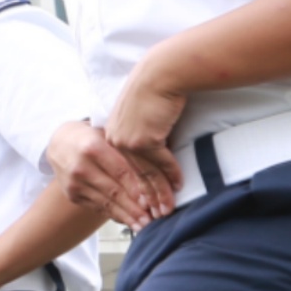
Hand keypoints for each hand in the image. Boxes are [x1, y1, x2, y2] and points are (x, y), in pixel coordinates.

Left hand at [97, 68, 189, 225]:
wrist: (161, 74)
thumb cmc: (154, 92)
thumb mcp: (141, 117)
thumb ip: (142, 136)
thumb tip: (151, 153)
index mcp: (111, 135)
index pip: (124, 168)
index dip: (135, 188)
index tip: (142, 204)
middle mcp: (116, 140)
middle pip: (134, 175)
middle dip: (146, 198)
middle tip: (155, 216)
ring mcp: (129, 141)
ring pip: (147, 174)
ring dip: (160, 193)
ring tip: (167, 209)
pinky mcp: (144, 140)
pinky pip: (161, 163)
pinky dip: (172, 174)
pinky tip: (179, 185)